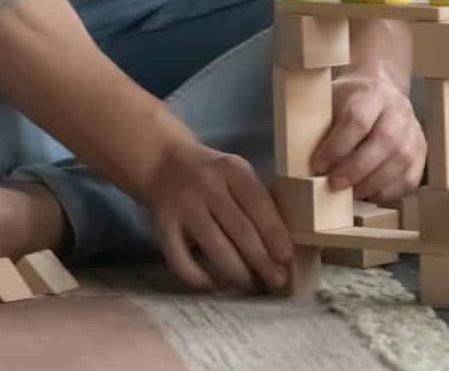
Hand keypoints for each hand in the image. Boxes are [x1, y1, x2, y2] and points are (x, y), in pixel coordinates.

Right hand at [145, 140, 294, 294]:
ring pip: (215, 248)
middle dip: (262, 261)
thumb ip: (257, 199)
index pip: (259, 204)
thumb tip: (283, 244)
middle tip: (277, 281)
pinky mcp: (161, 226)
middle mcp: (206, 186)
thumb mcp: (236, 173)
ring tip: (251, 286)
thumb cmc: (212, 174)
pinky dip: (199, 278)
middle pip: (240, 230)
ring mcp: (182, 206)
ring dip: (237, 273)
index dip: (275, 234)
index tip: (287, 258)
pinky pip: (181, 261)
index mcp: (232, 169)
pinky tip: (214, 285)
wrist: (162, 162)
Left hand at [310, 72, 425, 204]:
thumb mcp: (330, 101)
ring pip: (400, 162)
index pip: (358, 119)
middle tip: (333, 185)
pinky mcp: (422, 153)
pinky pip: (409, 179)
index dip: (337, 146)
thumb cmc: (347, 101)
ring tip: (349, 194)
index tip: (317, 165)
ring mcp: (414, 132)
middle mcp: (399, 110)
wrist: (382, 91)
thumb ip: (319, 126)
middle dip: (355, 169)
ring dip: (371, 184)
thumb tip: (300, 163)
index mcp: (373, 93)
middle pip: (384, 141)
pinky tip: (368, 194)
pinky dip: (388, 192)